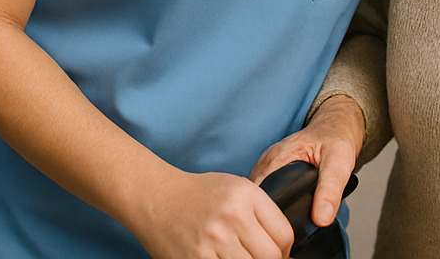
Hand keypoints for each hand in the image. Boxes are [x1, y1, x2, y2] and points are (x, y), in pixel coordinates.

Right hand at [125, 168, 294, 258]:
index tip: (278, 253)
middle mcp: (232, 216)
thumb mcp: (235, 188)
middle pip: (271, 257)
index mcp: (245, 195)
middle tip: (257, 257)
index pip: (284, 235)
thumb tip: (284, 247)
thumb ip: (261, 212)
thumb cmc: (197, 194)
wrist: (154, 197)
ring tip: (238, 257)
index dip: (285, 250)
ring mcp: (213, 240)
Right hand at [250, 95, 365, 229]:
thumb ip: (330, 190)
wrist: (334, 128)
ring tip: (274, 226)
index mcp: (278, 157)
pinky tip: (276, 214)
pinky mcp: (271, 171)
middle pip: (253, 194)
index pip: (258, 191)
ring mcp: (268, 166)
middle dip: (260, 213)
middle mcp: (268, 161)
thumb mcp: (338, 163)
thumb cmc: (335, 140)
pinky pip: (263, 189)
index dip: (263, 211)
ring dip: (261, 207)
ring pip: (256, 193)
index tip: (274, 228)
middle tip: (277, 231)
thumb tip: (321, 218)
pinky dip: (267, 201)